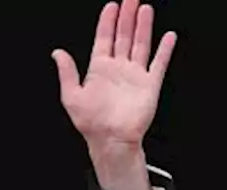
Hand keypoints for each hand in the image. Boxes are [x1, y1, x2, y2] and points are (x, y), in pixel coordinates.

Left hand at [52, 0, 175, 151]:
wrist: (111, 140)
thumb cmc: (91, 123)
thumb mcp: (71, 96)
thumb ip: (67, 72)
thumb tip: (57, 53)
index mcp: (99, 70)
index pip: (104, 39)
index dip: (107, 22)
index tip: (111, 5)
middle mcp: (118, 69)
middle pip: (123, 36)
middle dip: (127, 17)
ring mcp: (134, 75)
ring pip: (140, 44)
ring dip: (143, 27)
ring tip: (144, 9)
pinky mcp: (149, 85)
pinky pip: (158, 63)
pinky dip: (164, 50)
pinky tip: (168, 36)